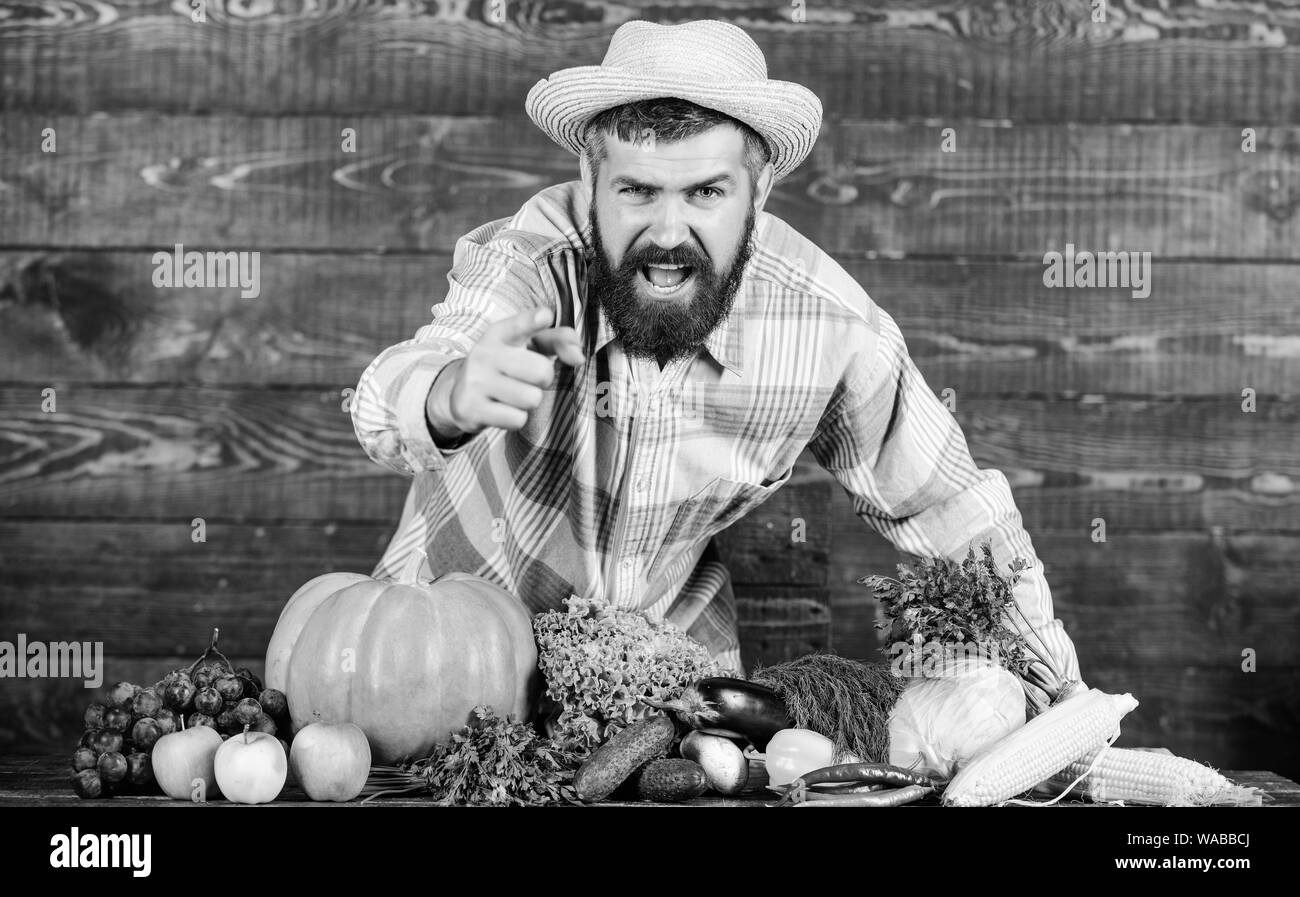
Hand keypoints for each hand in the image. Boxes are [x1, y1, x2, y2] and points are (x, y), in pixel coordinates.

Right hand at [432, 306, 583, 435]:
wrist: (459, 392)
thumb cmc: (506, 364)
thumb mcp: (528, 345)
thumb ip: (559, 341)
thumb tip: (578, 357)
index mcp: (500, 333)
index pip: (520, 325)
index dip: (533, 321)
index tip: (545, 317)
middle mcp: (485, 354)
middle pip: (541, 372)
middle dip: (543, 380)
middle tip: (528, 378)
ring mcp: (476, 381)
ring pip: (531, 399)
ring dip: (529, 401)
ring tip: (514, 394)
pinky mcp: (472, 408)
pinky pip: (517, 419)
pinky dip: (516, 418)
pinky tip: (502, 409)